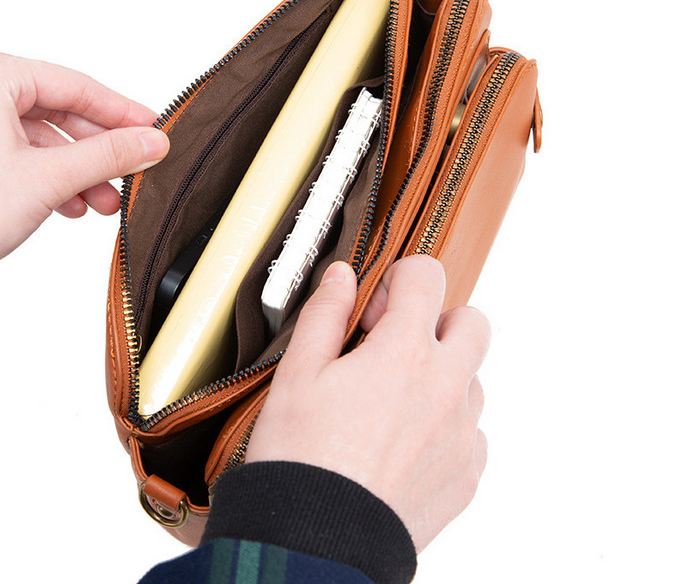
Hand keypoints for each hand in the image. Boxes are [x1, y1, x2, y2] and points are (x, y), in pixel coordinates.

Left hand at [0, 53, 169, 257]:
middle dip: (101, 154)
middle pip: (63, 115)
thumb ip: (107, 156)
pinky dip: (56, 182)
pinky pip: (27, 159)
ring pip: (46, 142)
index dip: (122, 112)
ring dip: (82, 174)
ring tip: (106, 203)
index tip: (154, 130)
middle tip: (135, 174)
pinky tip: (73, 205)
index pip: (76, 85)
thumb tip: (152, 143)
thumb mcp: (47, 178)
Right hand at [245, 255, 489, 551]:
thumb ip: (326, 313)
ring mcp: (463, 433)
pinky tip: (405, 444)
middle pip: (473, 323)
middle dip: (438, 322)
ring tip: (393, 403)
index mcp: (406, 352)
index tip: (377, 307)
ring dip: (442, 377)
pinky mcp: (467, 474)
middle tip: (395, 347)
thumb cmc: (302, 458)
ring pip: (472, 379)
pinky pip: (472, 432)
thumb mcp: (299, 371)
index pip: (428, 276)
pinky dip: (446, 426)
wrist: (317, 542)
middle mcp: (447, 387)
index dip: (398, 280)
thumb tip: (342, 277)